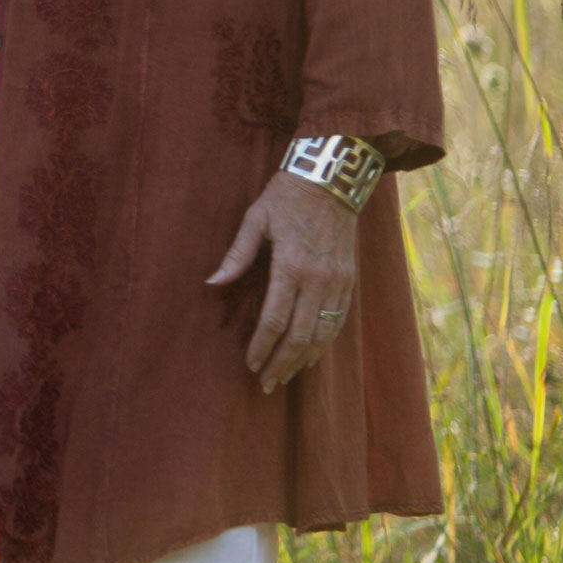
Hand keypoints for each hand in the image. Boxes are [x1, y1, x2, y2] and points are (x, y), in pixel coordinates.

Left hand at [208, 170, 359, 393]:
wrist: (333, 178)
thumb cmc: (287, 196)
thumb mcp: (255, 219)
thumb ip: (236, 255)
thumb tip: (212, 283)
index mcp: (290, 265)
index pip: (275, 320)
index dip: (262, 347)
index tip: (250, 364)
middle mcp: (318, 279)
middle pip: (300, 335)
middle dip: (282, 363)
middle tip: (267, 384)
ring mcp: (338, 281)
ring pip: (323, 333)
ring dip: (304, 359)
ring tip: (287, 376)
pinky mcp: (350, 279)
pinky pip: (339, 319)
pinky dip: (325, 341)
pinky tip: (312, 354)